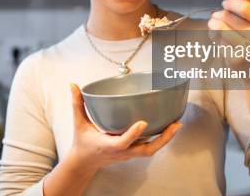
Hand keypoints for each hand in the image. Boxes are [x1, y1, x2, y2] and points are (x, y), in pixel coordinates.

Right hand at [67, 84, 181, 171]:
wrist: (85, 163)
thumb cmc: (82, 142)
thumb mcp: (78, 123)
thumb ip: (77, 104)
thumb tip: (73, 85)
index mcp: (107, 145)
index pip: (122, 142)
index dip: (133, 134)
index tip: (142, 122)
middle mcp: (121, 152)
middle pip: (146, 149)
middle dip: (162, 139)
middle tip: (174, 125)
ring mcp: (128, 154)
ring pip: (150, 149)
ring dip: (165, 139)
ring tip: (176, 124)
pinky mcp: (132, 152)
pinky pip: (149, 147)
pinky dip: (160, 138)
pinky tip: (168, 127)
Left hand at [208, 0, 249, 45]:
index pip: (245, 8)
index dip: (231, 3)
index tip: (225, 3)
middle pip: (227, 16)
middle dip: (218, 14)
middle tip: (217, 16)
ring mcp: (247, 49)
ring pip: (219, 28)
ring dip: (213, 24)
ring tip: (214, 25)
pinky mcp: (235, 59)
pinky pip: (217, 41)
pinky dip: (214, 37)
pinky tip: (220, 39)